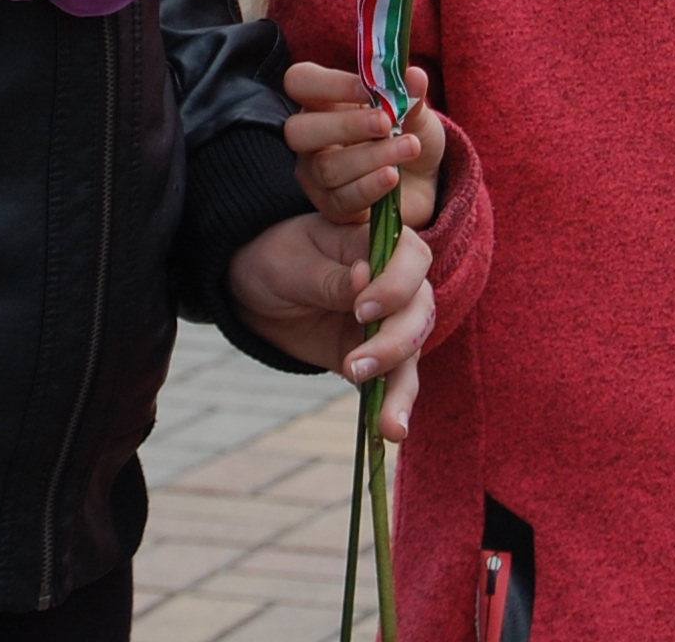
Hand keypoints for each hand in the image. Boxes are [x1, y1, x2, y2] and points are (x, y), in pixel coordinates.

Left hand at [226, 210, 434, 438]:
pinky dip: (395, 406)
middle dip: (396, 341)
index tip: (362, 308)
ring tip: (388, 424)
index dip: (397, 284)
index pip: (412, 257)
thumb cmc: (274, 260)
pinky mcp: (377, 357)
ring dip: (401, 387)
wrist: (254, 291)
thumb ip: (328, 277)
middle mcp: (394, 282)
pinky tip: (390, 431)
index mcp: (376, 244)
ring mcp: (389, 321)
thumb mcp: (290, 264)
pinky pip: (395, 381)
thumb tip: (363, 278)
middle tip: (355, 365)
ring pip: (413, 351)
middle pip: (420, 309)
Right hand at [284, 61, 442, 228]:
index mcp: (322, 101)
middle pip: (299, 131)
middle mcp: (311, 138)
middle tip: (385, 123)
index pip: (300, 81)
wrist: (425, 182)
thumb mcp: (416, 112)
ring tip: (408, 147)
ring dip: (371, 156)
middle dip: (345, 125)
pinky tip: (393, 176)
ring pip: (326, 168)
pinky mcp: (333, 207)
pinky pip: (343, 199)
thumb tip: (414, 74)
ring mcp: (316, 176)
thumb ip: (411, 95)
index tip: (369, 88)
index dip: (328, 83)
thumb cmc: (408, 134)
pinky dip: (370, 186)